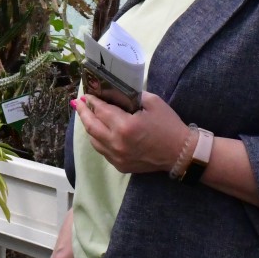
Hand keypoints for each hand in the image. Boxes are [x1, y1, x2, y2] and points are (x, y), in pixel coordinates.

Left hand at [72, 91, 189, 175]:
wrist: (180, 153)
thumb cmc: (168, 125)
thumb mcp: (152, 102)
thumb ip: (132, 96)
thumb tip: (115, 92)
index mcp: (125, 126)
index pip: (101, 111)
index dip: (92, 101)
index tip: (86, 94)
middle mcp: (117, 143)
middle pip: (91, 126)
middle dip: (83, 113)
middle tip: (78, 103)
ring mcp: (117, 157)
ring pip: (94, 140)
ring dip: (89, 127)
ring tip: (87, 116)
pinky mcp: (120, 165)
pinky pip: (103, 151)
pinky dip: (98, 139)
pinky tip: (99, 131)